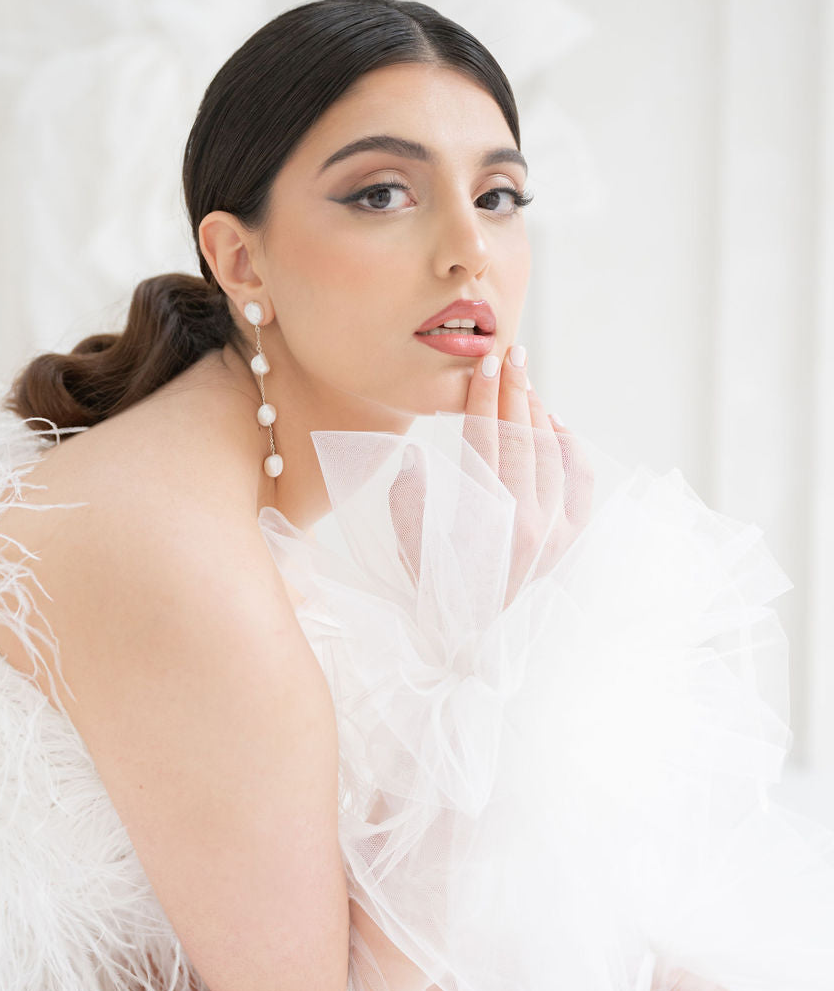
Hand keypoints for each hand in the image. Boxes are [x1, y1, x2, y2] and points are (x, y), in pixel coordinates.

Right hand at [390, 340, 592, 599]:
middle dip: (517, 392)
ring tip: (526, 382)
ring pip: (554, 454)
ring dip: (539, 413)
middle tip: (512, 355)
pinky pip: (580, 481)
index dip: (485, 400)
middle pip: (525, 439)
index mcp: (489, 522)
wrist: (471, 635)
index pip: (488, 442)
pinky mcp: (570, 539)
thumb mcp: (410, 544)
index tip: (485, 366)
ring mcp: (557, 532)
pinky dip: (571, 448)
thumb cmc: (432, 583)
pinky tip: (554, 424)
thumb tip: (417, 456)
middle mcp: (531, 525)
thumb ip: (410, 498)